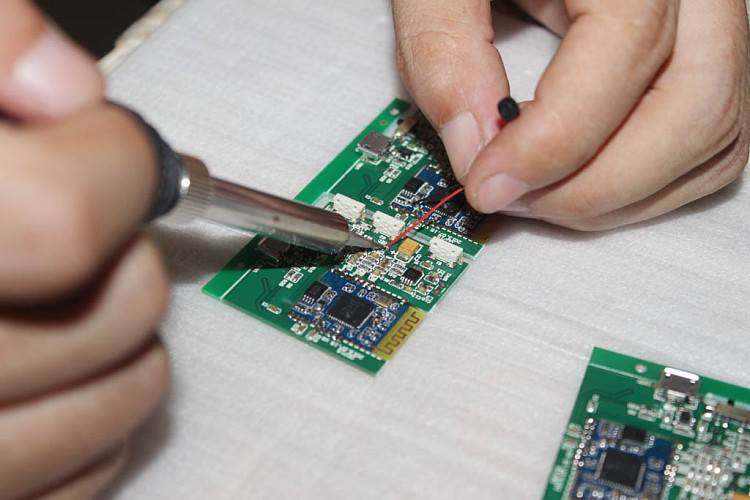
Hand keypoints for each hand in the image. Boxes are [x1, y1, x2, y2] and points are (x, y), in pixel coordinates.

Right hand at [0, 1, 168, 497]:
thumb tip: (68, 89)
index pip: (54, 219)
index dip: (114, 164)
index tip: (108, 143)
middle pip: (98, 313)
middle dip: (125, 248)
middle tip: (89, 217)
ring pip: (104, 406)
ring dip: (127, 337)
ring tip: (87, 290)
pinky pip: (69, 480)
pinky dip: (94, 422)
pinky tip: (60, 373)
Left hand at [393, 0, 748, 229]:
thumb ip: (444, 47)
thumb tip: (472, 145)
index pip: (624, 55)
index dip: (552, 142)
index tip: (486, 181)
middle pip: (693, 112)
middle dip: (590, 186)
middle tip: (509, 196)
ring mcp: (717, 22)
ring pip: (711, 136)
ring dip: (617, 195)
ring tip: (534, 193)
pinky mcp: (711, 56)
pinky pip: (709, 142)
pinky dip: (644, 183)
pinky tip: (578, 180)